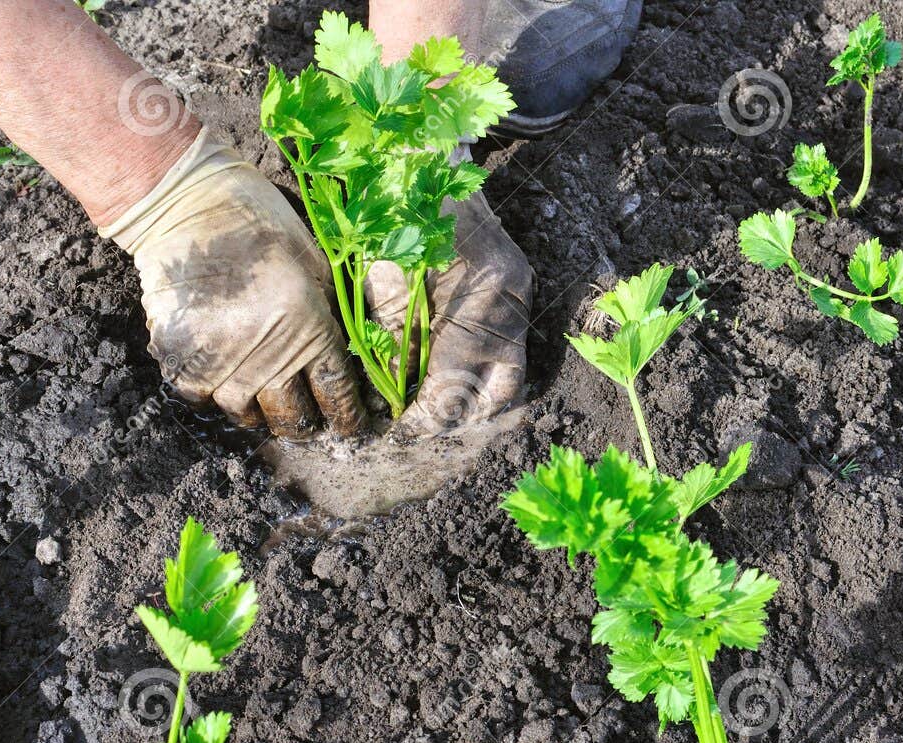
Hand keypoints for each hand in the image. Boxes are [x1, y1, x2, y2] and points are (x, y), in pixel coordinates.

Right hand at [103, 131, 367, 437]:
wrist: (186, 203)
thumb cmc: (260, 223)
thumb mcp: (315, 261)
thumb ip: (331, 313)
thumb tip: (352, 361)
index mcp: (309, 324)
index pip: (337, 392)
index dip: (347, 417)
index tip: (350, 427)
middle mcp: (267, 352)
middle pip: (292, 417)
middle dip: (304, 424)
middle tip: (306, 422)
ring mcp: (221, 361)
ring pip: (246, 414)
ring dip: (258, 412)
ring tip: (263, 401)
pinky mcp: (181, 360)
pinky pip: (203, 399)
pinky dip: (214, 395)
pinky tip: (223, 379)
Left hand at [367, 192, 533, 435]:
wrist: (425, 154)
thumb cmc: (394, 211)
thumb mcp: (382, 281)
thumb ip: (394, 341)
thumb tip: (391, 400)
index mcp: (474, 295)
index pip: (454, 385)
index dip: (424, 416)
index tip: (398, 429)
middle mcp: (508, 298)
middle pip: (499, 392)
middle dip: (459, 418)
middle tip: (420, 424)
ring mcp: (519, 292)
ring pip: (508, 374)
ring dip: (471, 399)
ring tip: (431, 407)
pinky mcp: (517, 286)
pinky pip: (506, 345)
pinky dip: (477, 368)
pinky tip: (447, 373)